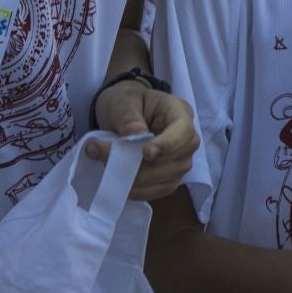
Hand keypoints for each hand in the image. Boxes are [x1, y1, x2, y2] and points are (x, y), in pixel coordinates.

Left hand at [89, 81, 199, 201]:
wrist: (123, 114)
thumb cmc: (127, 103)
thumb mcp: (122, 101)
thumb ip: (127, 116)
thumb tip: (134, 134)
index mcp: (178, 112)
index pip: (184, 131)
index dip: (168, 145)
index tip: (146, 153)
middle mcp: (186, 139)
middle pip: (176, 160)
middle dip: (142, 165)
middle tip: (105, 155)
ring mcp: (180, 160)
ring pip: (167, 179)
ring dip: (136, 179)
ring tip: (106, 166)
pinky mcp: (170, 178)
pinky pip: (159, 191)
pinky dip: (138, 190)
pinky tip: (119, 183)